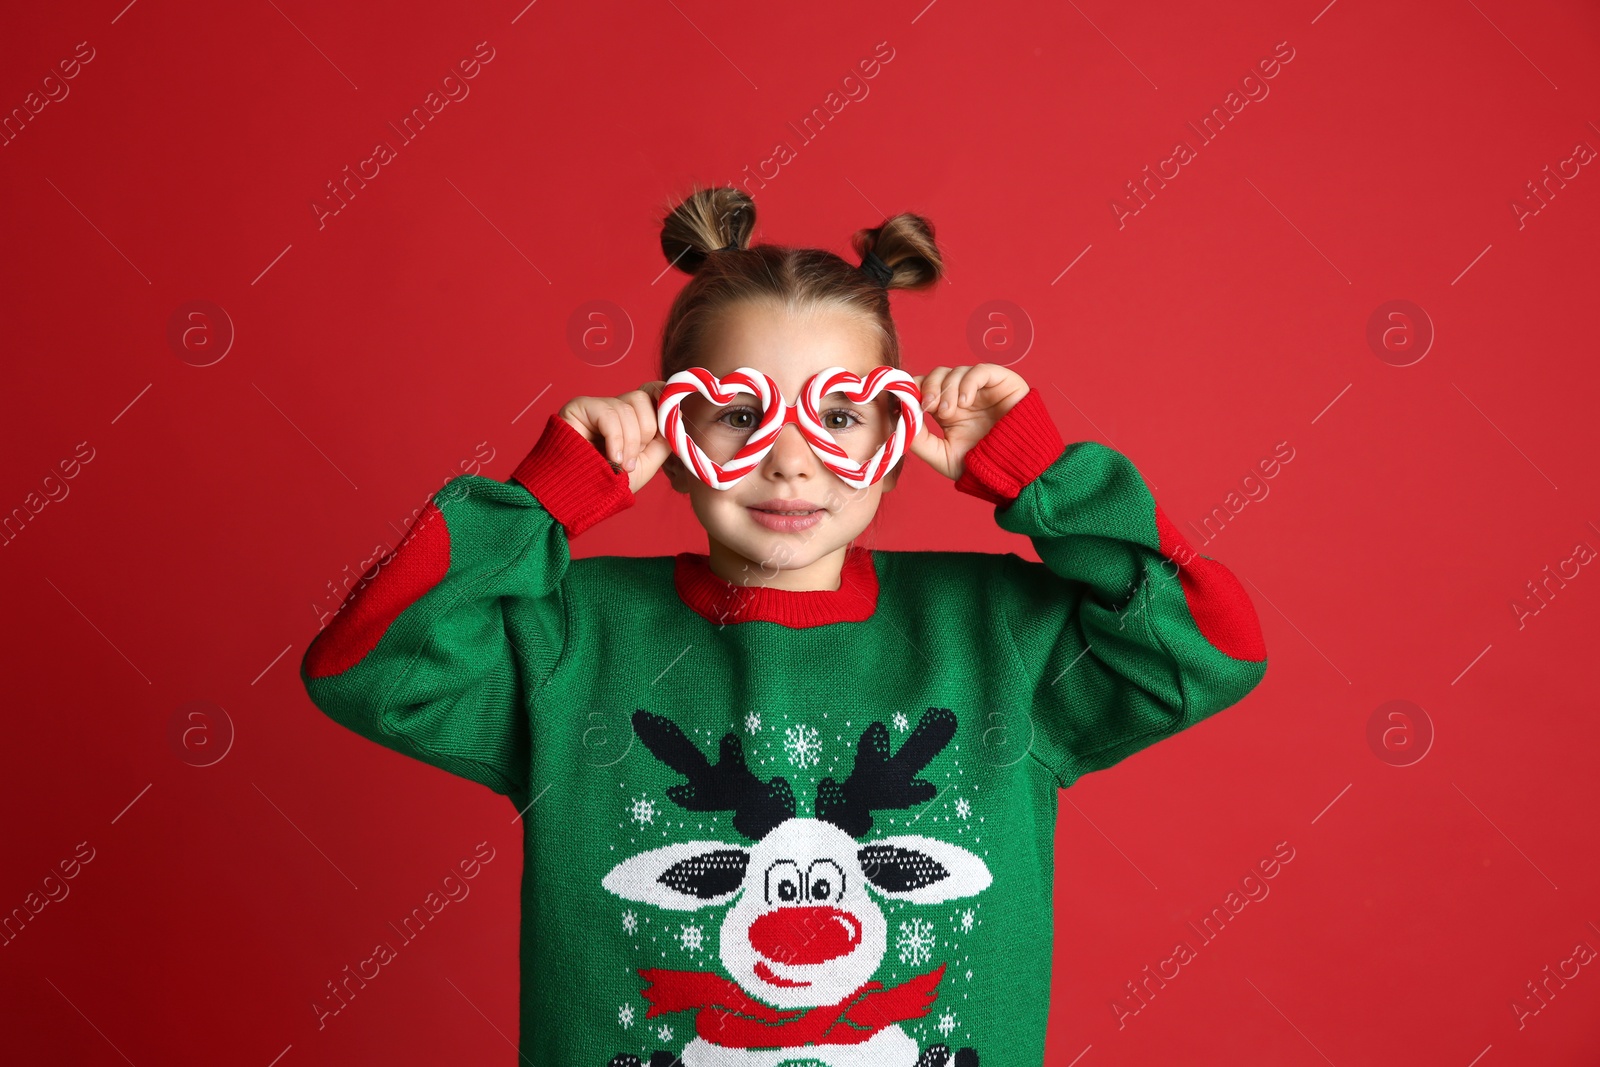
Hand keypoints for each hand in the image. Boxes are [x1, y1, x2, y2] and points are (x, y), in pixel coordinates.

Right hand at [558, 382, 673, 494]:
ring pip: (627, 408)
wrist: (579, 497)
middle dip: (646, 432)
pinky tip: (610, 457)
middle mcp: (614, 408)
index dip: (664, 400)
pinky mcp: (580, 408)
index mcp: (631, 419)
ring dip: (630, 442)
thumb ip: (664, 439)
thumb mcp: (647, 463)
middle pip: (643, 398)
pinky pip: (609, 414)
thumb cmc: (609, 483)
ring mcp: (597, 406)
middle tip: (632, 459)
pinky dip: (615, 439)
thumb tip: (679, 414)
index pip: (652, 392)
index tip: (670, 420)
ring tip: (620, 465)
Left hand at [908, 363, 1029, 480]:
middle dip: (928, 388)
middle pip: (937, 375)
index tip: (906, 404)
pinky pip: (980, 370)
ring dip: (947, 388)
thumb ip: (920, 440)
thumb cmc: (982, 465)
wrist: (1016, 470)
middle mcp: (963, 396)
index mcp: (947, 410)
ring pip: (956, 371)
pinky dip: (968, 382)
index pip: (924, 388)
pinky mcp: (1002, 382)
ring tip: (949, 412)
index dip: (913, 390)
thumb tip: (900, 420)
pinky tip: (965, 402)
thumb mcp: (942, 456)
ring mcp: (982, 388)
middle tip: (928, 407)